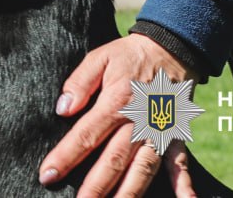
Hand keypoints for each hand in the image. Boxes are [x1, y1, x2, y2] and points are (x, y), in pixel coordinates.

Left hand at [40, 34, 200, 196]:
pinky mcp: (175, 137)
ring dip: (128, 194)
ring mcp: (159, 132)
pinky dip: (184, 185)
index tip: (48, 175)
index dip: (65, 156)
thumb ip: (79, 83)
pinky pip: (180, 164)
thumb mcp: (99, 58)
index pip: (86, 135)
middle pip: (114, 161)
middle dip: (94, 187)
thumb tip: (62, 109)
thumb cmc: (128, 56)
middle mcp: (138, 122)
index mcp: (116, 102)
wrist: (171, 48)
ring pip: (142, 170)